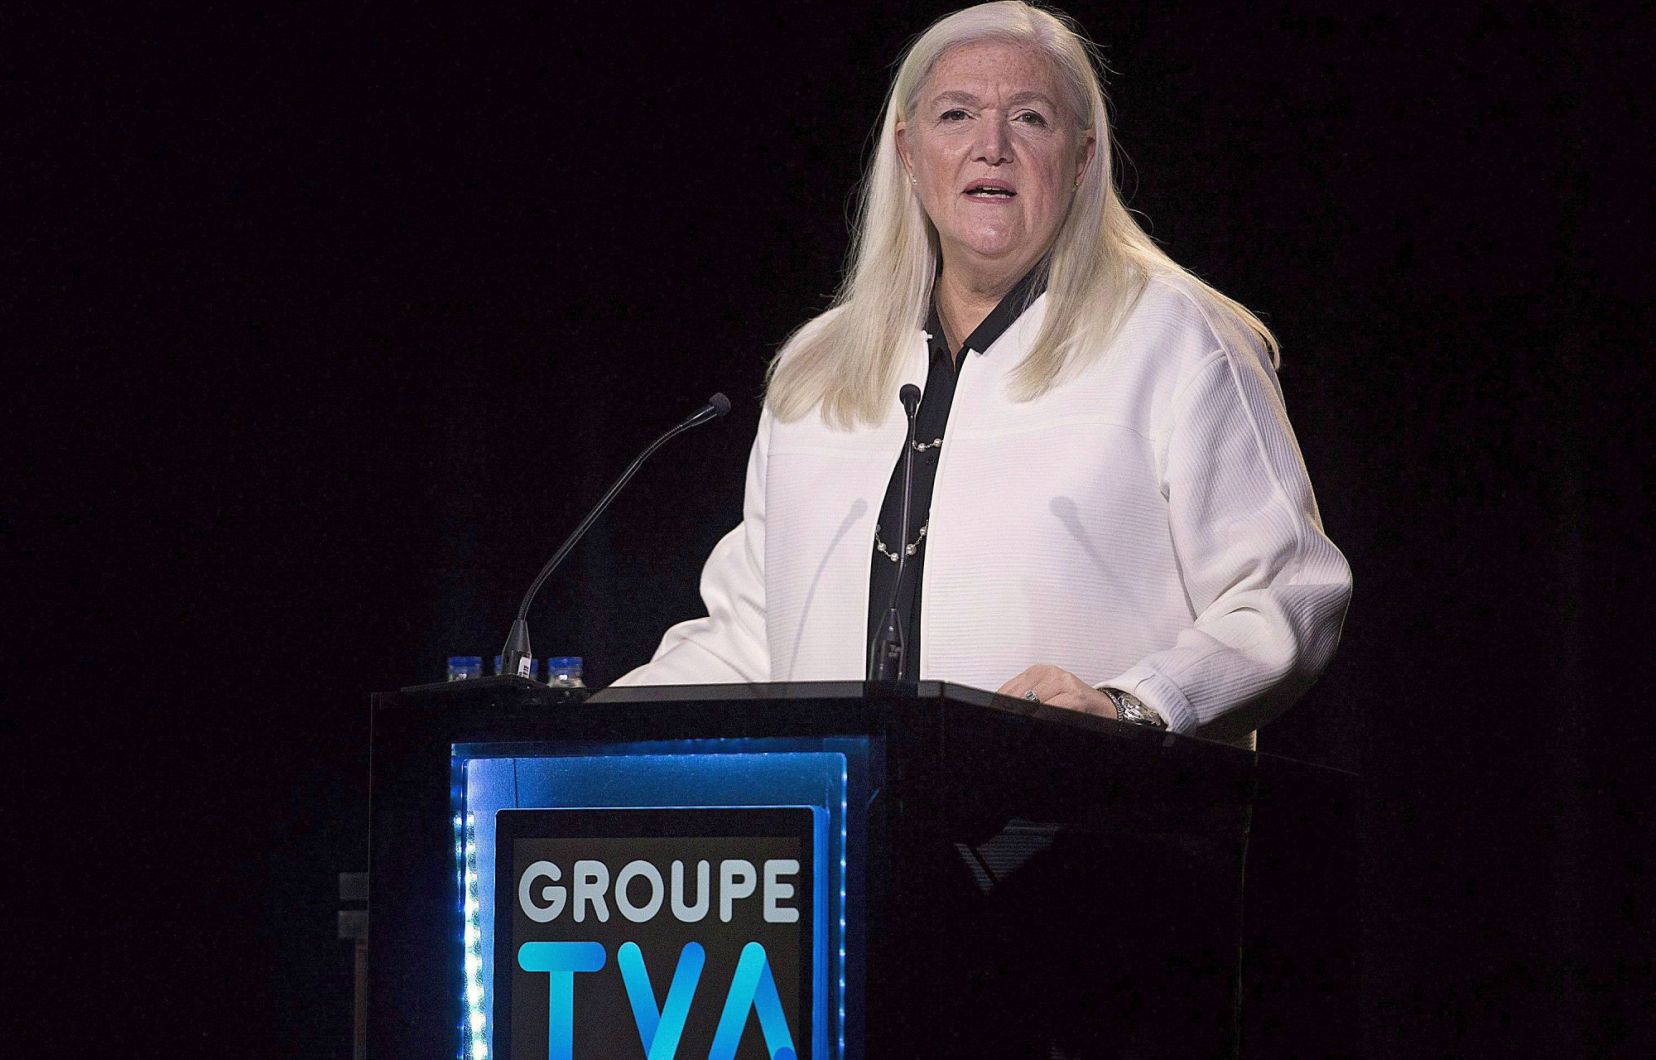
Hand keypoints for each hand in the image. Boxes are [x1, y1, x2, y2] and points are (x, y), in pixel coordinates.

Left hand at [996, 664, 1117, 719]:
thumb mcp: (1046, 696)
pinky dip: (1042, 716)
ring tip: (1019, 725)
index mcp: (1038, 671)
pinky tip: (1039, 720)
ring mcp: (1063, 682)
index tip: (997, 716)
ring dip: (1025, 715)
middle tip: (1007, 723)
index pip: (1008, 689)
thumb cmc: (1072, 703)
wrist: (1102, 707)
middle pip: (1018, 695)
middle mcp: (1049, 672)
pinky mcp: (1075, 695)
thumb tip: (1003, 710)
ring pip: (1032, 701)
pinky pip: (1051, 708)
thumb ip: (1025, 699)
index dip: (1000, 705)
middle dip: (1011, 712)